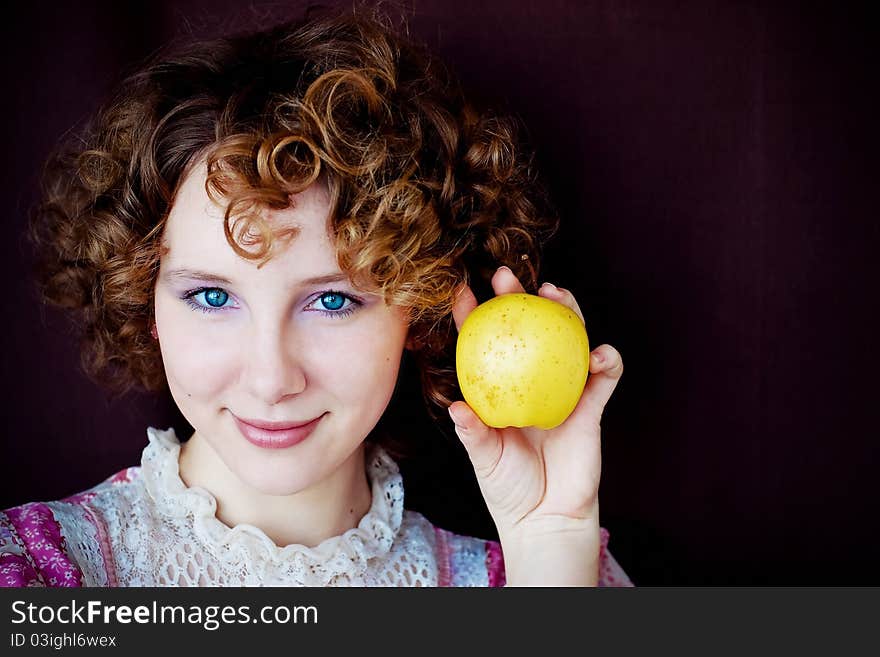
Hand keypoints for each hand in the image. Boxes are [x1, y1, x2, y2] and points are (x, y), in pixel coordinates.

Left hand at [449, 266, 623, 552]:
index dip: (475, 316)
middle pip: (531, 329)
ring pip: (570, 340)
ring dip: (567, 312)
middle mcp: (533, 381)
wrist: (545, 519)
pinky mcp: (592, 408)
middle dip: (521, 297)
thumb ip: (474, 433)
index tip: (461, 292)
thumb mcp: (484, 459)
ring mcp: (564, 390)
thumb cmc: (508, 488)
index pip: (487, 343)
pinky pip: (604, 378)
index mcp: (503, 388)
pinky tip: (598, 353)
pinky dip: (606, 361)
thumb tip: (457, 407)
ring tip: (556, 293)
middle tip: (507, 276)